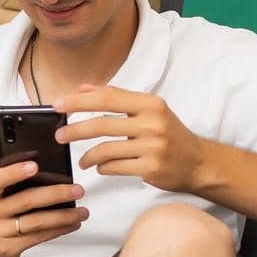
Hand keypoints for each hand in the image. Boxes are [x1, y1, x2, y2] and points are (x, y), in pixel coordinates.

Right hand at [0, 162, 88, 256]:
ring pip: (36, 221)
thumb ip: (13, 192)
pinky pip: (38, 236)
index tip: (35, 166)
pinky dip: (58, 230)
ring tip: (82, 212)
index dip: (14, 172)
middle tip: (77, 190)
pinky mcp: (7, 249)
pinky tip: (72, 224)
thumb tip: (51, 179)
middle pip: (25, 200)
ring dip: (64, 215)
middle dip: (55, 194)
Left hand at [54, 84, 208, 192]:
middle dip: (74, 130)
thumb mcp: (148, 109)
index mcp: (150, 104)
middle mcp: (152, 123)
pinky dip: (102, 167)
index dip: (78, 101)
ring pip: (105, 150)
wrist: (199, 162)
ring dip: (87, 156)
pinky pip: (113, 167)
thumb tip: (82, 88)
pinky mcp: (151, 168)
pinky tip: (101, 167)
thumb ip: (116, 96)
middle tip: (59, 135)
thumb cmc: (169, 133)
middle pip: (101, 124)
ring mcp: (153, 147)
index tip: (56, 104)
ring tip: (82, 160)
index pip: (107, 98)